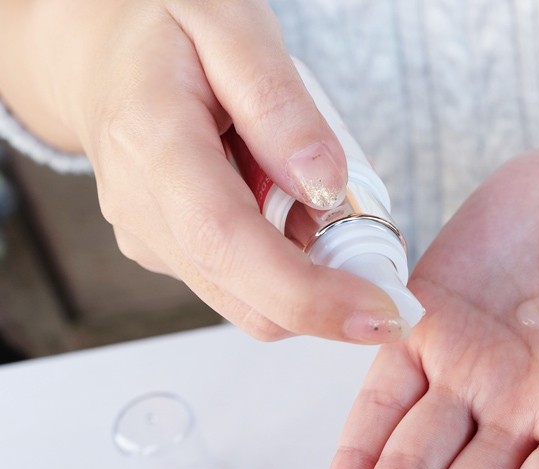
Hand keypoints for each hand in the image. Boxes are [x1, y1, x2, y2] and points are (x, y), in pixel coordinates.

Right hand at [0, 0, 404, 342]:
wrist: (100, 49)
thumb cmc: (164, 25)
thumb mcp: (231, 24)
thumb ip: (279, 104)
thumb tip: (325, 184)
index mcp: (153, 143)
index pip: (228, 243)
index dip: (309, 294)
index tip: (380, 311)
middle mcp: (142, 206)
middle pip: (248, 297)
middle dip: (331, 292)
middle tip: (372, 230)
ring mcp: (150, 238)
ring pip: (252, 299)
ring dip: (309, 269)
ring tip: (309, 188)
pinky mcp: (167, 254)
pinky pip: (242, 282)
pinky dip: (286, 260)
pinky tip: (280, 199)